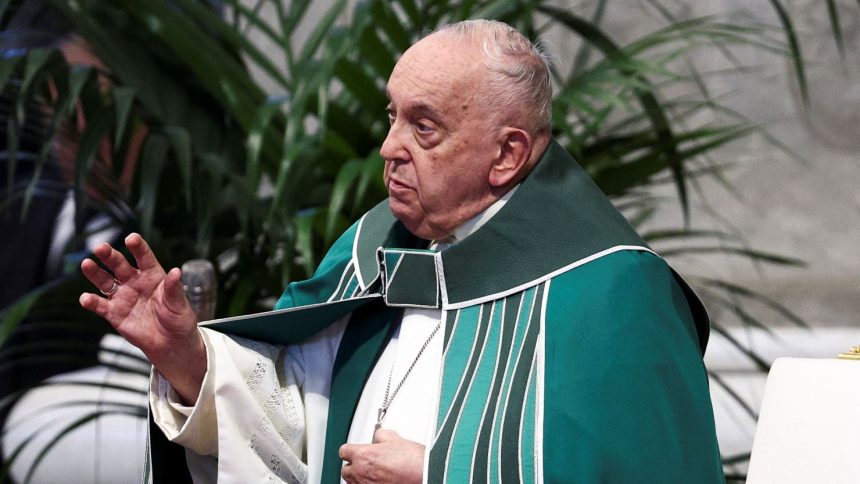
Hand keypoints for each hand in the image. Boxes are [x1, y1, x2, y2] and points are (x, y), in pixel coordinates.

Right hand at [79, 233, 205, 403]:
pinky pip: (100, 305)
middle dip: (110, 255)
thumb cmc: (178, 318)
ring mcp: (122, 296)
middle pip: (119, 265)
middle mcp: (134, 281)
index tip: (131, 238)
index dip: (138, 247)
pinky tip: (85, 298)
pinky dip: (91, 302)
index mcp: (153, 274)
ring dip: (95, 273)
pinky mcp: (114, 313)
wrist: (171, 342)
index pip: (144, 257)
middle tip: (101, 247)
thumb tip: (176, 271)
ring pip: (105, 281)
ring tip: (86, 264)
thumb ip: (174, 289)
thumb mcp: (179, 304)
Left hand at [339, 429, 423, 483]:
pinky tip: (378, 481)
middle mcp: (361, 473)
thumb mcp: (395, 439)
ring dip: (359, 477)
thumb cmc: (413, 461)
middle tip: (365, 463)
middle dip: (354, 466)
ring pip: (353, 482)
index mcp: (363, 455)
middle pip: (345, 470)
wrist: (426, 474)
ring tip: (373, 473)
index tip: (355, 450)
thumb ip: (381, 436)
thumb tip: (378, 437)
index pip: (344, 451)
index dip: (351, 450)